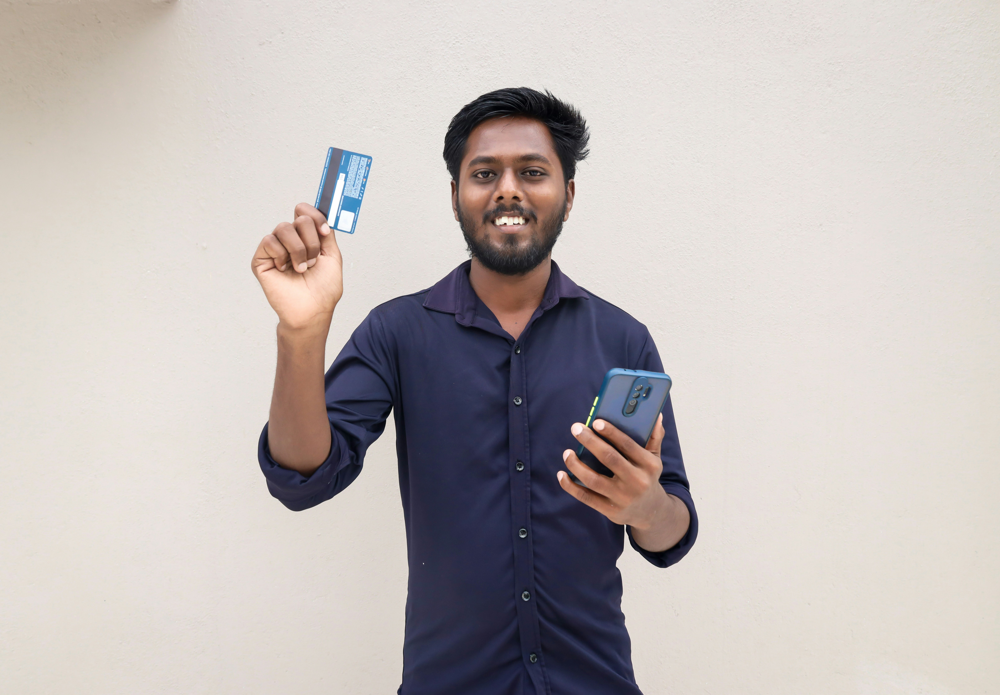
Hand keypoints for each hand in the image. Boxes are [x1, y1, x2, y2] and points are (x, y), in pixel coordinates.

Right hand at [251, 203, 343, 329]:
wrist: (311, 311)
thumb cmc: (323, 290)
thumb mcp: (332, 257)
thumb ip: (327, 235)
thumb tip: (322, 216)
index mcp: (307, 238)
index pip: (306, 213)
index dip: (316, 216)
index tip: (325, 231)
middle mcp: (291, 240)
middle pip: (300, 219)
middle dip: (311, 241)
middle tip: (313, 261)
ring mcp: (276, 248)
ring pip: (283, 228)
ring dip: (298, 249)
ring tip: (301, 268)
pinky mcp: (261, 258)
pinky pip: (269, 241)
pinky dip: (281, 255)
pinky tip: (285, 269)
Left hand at [558, 415, 670, 530]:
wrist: (651, 511)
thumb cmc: (647, 477)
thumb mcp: (655, 458)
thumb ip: (654, 437)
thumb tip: (656, 415)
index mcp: (649, 465)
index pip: (628, 445)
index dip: (611, 432)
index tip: (595, 422)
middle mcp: (637, 481)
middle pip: (609, 458)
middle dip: (590, 441)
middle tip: (576, 428)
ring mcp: (623, 498)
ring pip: (594, 480)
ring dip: (576, 465)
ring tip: (567, 452)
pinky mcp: (610, 510)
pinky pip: (586, 497)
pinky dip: (571, 486)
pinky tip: (562, 474)